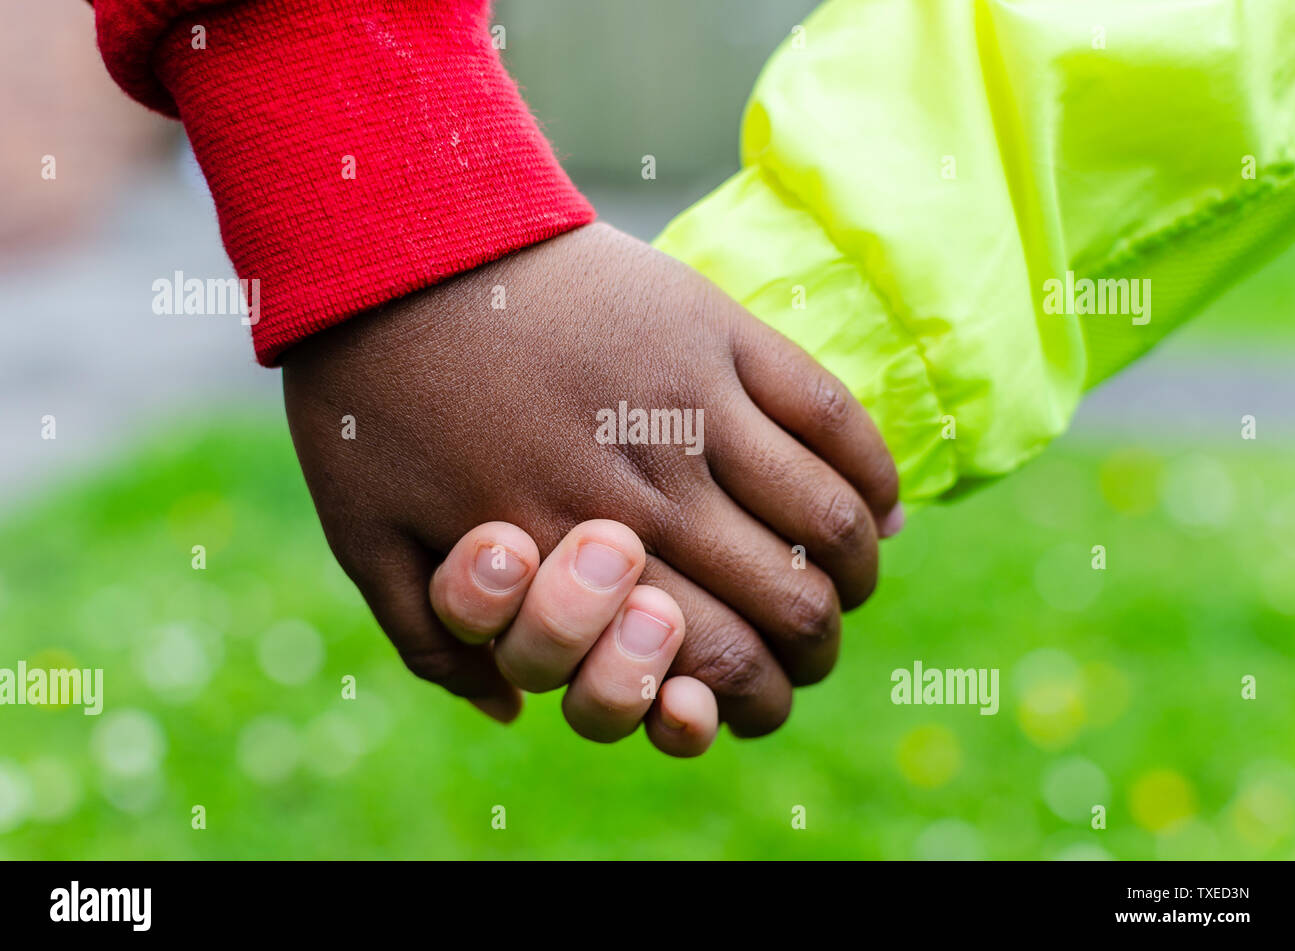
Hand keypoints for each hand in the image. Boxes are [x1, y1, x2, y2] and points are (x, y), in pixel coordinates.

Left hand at [282, 222, 899, 737]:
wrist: (401, 242)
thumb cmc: (377, 397)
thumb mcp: (366, 539)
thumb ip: (437, 643)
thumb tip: (514, 712)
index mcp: (568, 548)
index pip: (709, 660)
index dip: (749, 702)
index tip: (758, 703)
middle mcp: (648, 486)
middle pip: (787, 604)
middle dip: (812, 651)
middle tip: (810, 652)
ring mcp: (694, 402)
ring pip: (826, 518)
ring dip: (854, 574)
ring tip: (848, 582)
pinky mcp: (719, 331)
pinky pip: (831, 413)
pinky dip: (874, 472)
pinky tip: (878, 504)